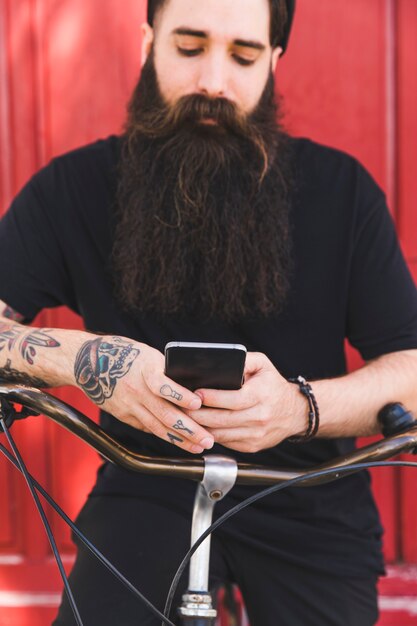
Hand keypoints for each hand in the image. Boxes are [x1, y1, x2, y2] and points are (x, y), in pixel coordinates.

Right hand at [74, 335, 213, 453]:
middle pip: (165, 413)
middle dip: (189, 429)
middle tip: (208, 440)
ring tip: (198, 446)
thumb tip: (194, 391)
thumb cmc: (129, 354)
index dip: (180, 395)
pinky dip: (164, 435)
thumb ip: (167, 373)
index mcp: (145, 369)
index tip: (198, 403)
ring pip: (157, 427)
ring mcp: (128, 405)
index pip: (163, 384)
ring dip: (180, 440)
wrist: (90, 362)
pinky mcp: (123, 416)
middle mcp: (136, 389)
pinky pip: (147, 428)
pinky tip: (180, 442)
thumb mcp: (149, 356)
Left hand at [187, 352, 305, 452]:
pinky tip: (200, 427)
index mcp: (261, 395)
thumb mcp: (263, 364)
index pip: (233, 399)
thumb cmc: (273, 385)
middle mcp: (260, 417)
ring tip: (185, 419)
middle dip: (198, 415)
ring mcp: (256, 434)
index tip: (195, 394)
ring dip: (201, 428)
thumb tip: (220, 361)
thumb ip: (243, 360)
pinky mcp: (252, 446)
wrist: (295, 412)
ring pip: (221, 434)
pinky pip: (226, 443)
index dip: (212, 398)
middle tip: (181, 408)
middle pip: (223, 420)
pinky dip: (211, 436)